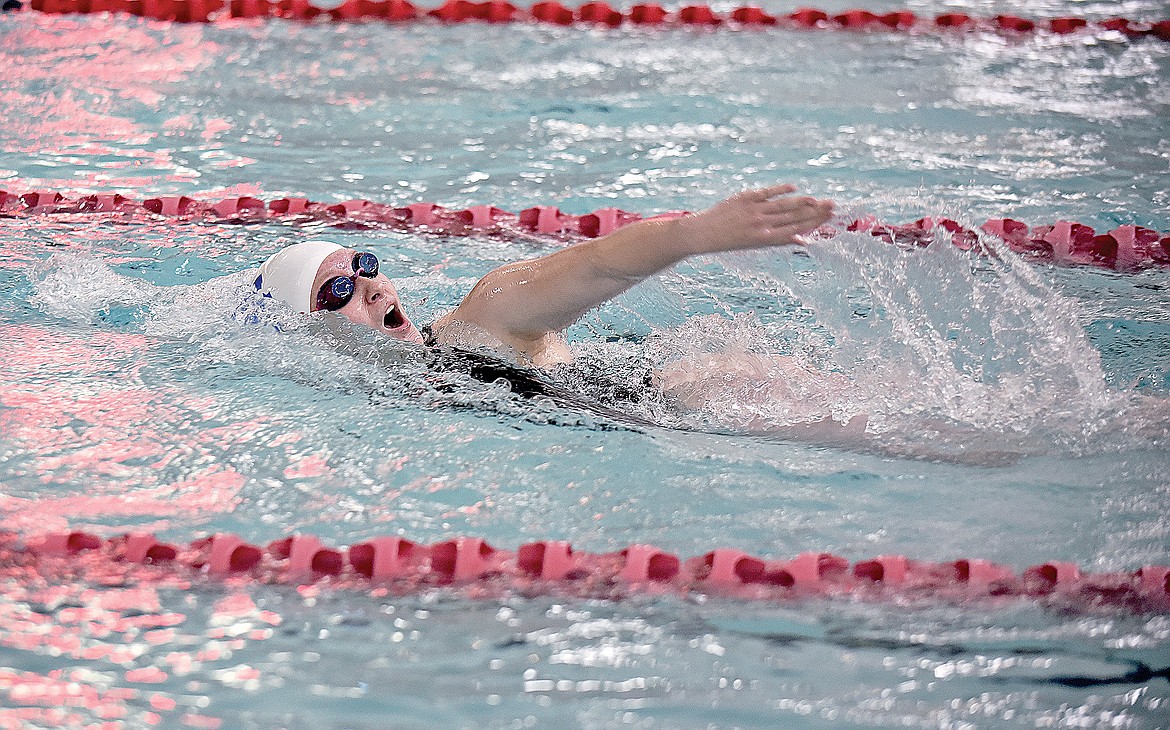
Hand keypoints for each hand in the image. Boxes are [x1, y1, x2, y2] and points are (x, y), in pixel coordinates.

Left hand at [679, 184, 834, 254]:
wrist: (701, 233)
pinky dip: (780, 190)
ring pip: (783, 206)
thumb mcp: (754, 245)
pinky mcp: (744, 198)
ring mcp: (752, 211)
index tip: (828, 219)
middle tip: (833, 207)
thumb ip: (778, 240)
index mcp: (763, 239)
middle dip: (815, 213)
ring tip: (820, 200)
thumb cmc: (730, 240)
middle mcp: (760, 225)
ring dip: (803, 202)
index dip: (813, 225)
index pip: (794, 231)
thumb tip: (802, 241)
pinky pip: (766, 193)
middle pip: (793, 218)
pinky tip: (794, 188)